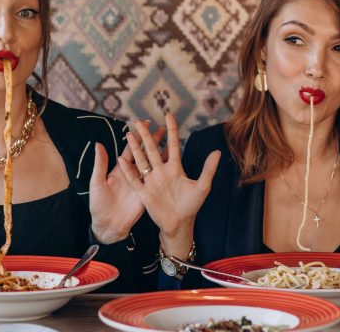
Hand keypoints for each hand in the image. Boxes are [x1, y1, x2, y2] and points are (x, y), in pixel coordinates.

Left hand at [89, 124, 165, 244]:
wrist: (107, 225)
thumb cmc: (98, 204)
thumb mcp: (97, 183)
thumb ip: (100, 164)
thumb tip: (98, 144)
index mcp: (120, 169)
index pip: (131, 149)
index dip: (138, 136)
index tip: (145, 123)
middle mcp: (132, 173)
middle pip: (144, 153)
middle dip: (152, 141)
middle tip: (161, 128)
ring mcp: (141, 183)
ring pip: (152, 164)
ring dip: (161, 153)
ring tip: (170, 141)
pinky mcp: (147, 193)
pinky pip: (156, 179)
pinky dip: (164, 170)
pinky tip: (172, 162)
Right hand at [118, 112, 220, 257]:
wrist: (180, 224)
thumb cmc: (192, 205)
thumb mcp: (203, 187)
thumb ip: (208, 169)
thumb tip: (217, 151)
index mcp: (175, 168)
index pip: (173, 144)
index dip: (171, 130)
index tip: (168, 115)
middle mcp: (162, 171)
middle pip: (152, 149)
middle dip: (146, 135)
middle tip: (139, 120)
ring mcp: (152, 181)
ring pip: (141, 160)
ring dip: (135, 148)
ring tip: (129, 134)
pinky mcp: (144, 192)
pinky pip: (134, 179)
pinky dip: (128, 170)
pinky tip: (121, 159)